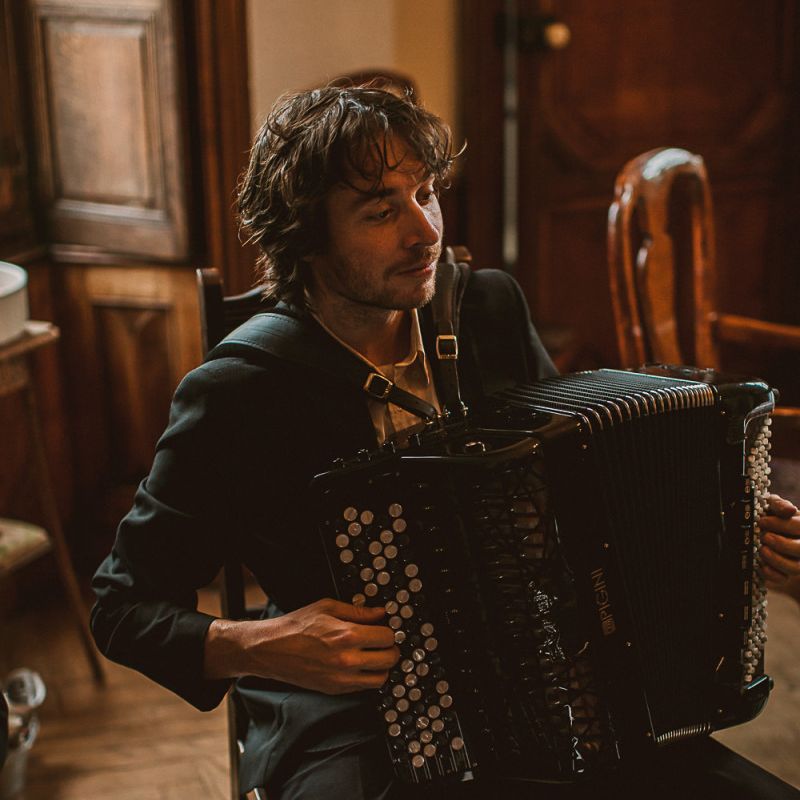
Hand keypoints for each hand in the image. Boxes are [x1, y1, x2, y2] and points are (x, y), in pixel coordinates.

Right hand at [205, 598, 398, 693]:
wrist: (271, 649)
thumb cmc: (296, 626)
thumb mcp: (327, 607)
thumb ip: (357, 611)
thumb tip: (380, 613)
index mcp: (346, 636)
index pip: (387, 637)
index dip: (389, 630)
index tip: (385, 627)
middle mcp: (346, 660)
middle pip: (389, 659)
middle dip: (391, 648)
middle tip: (385, 642)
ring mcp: (341, 679)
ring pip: (381, 678)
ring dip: (382, 666)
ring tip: (374, 655)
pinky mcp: (335, 690)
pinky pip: (364, 688)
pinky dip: (368, 677)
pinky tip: (360, 665)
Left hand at [759, 494, 799, 596]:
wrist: (756, 531)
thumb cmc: (768, 516)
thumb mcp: (772, 506)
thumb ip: (779, 505)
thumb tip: (789, 510)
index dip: (782, 525)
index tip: (762, 521)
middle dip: (782, 544)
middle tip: (765, 537)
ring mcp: (795, 561)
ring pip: (795, 568)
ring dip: (777, 560)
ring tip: (762, 550)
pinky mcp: (783, 573)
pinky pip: (782, 578)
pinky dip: (771, 574)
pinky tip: (761, 565)